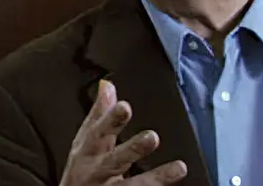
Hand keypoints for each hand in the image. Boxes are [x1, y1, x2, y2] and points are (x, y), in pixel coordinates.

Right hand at [60, 80, 187, 185]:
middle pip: (114, 161)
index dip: (111, 120)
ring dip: (156, 178)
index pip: (98, 132)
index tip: (125, 107)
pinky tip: (174, 185)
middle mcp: (97, 172)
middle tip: (152, 137)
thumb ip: (99, 116)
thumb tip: (107, 86)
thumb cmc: (82, 169)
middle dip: (132, 149)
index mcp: (88, 152)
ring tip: (180, 168)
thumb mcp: (85, 142)